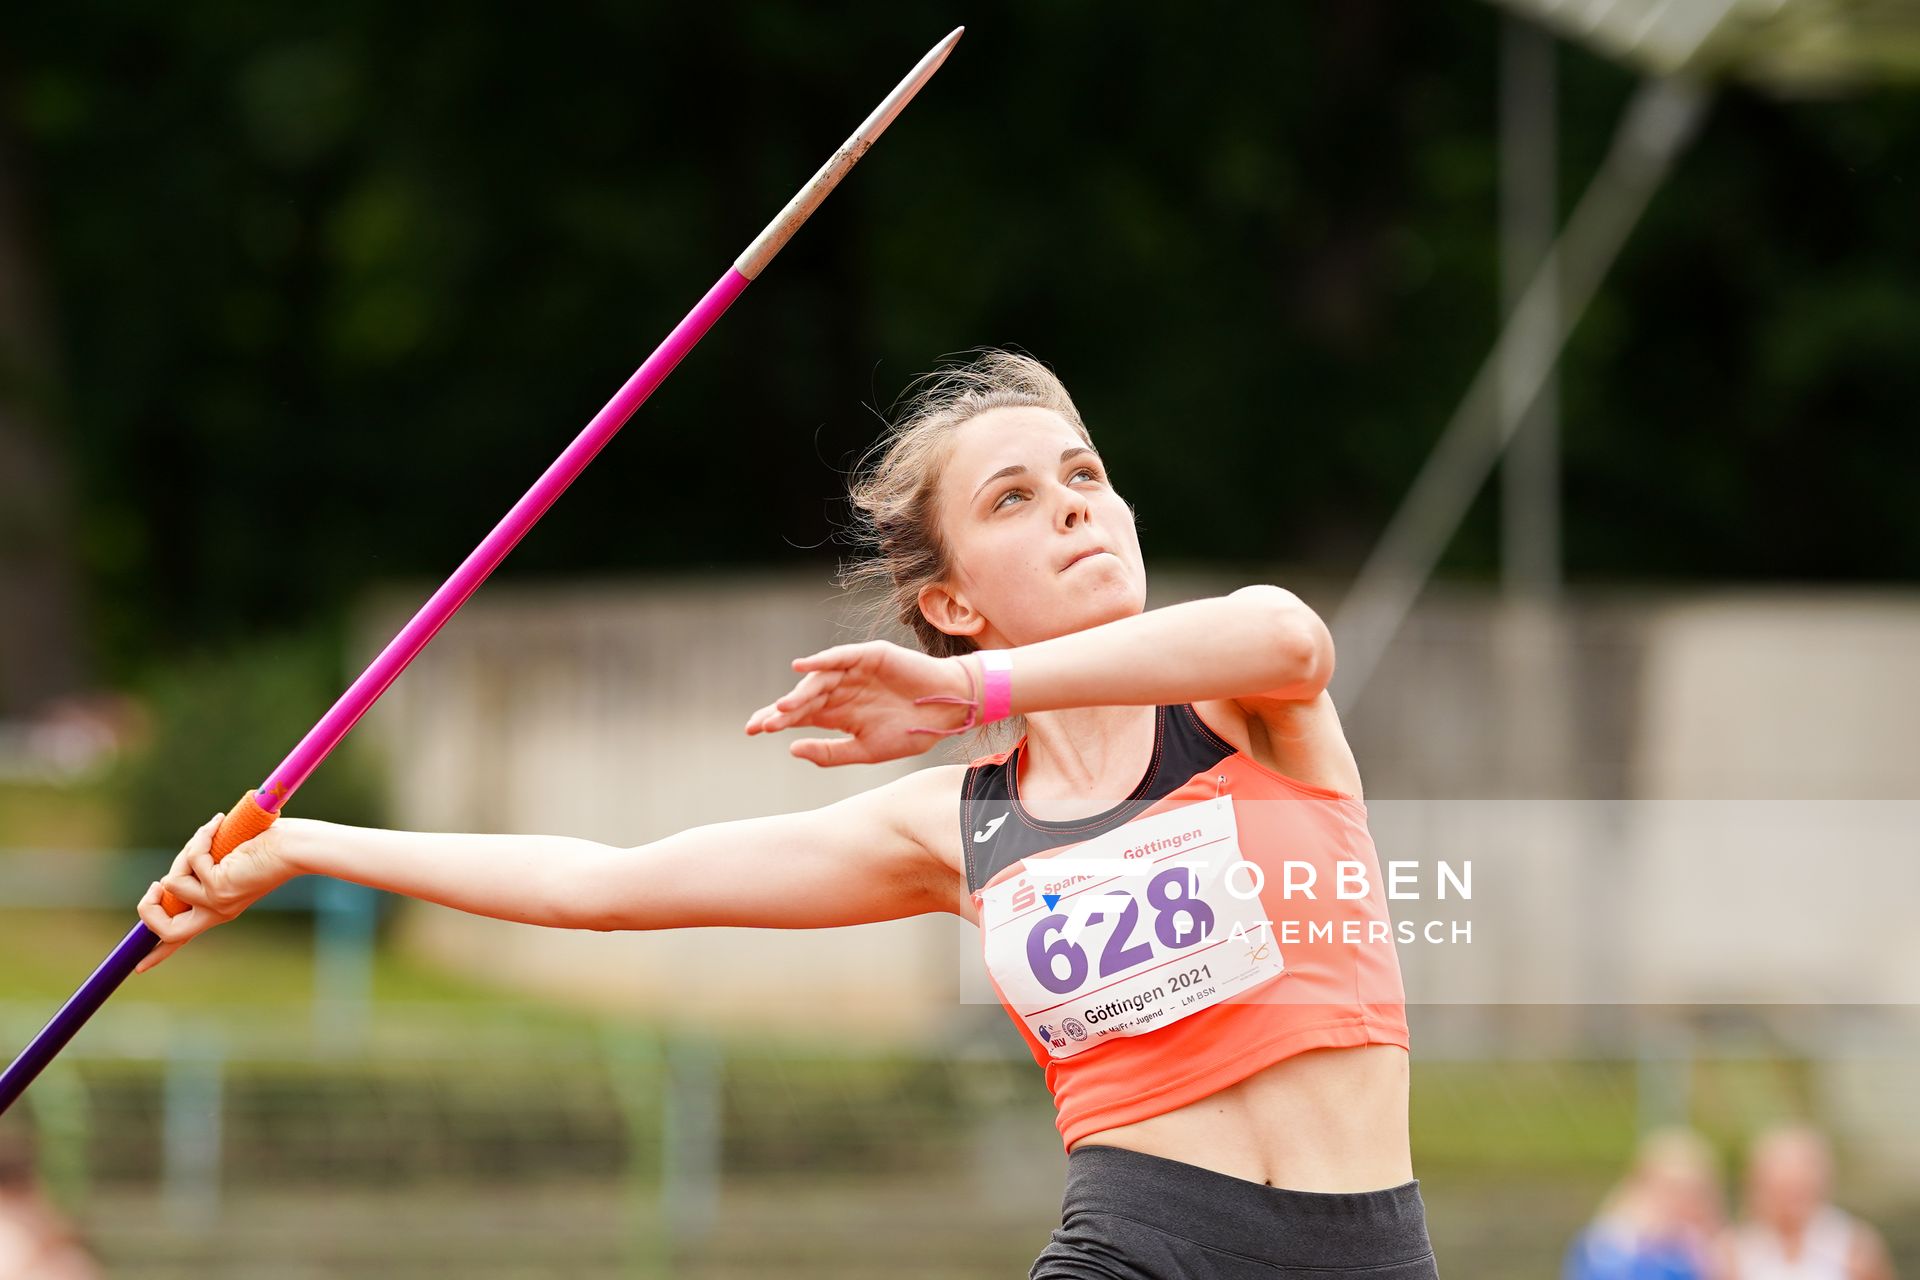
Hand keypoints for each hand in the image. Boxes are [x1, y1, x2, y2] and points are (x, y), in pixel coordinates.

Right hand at [134, 811, 299, 972]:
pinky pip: (190, 862)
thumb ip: (206, 868)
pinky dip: (200, 839)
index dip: (158, 952)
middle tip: (155, 885)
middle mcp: (217, 911)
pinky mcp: (218, 887)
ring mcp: (216, 902)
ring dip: (185, 854)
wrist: (298, 846)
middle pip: (166, 931)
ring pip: (171, 884)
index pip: (183, 938)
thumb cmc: (272, 846)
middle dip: (147, 909)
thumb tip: (180, 867)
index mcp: (220, 908)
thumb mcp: (231, 862)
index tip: (139, 967)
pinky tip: (219, 825)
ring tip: (211, 835)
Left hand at [743, 640, 976, 765]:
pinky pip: (840, 656)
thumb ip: (830, 752)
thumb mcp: (865, 751)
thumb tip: (791, 749)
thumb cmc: (911, 733)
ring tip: (782, 709)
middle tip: (759, 723)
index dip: (776, 720)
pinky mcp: (869, 656)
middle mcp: (842, 691)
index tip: (752, 730)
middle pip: (803, 698)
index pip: (801, 715)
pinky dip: (821, 661)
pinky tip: (802, 667)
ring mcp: (855, 672)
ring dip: (799, 694)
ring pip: (819, 681)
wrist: (947, 712)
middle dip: (780, 710)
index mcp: (839, 714)